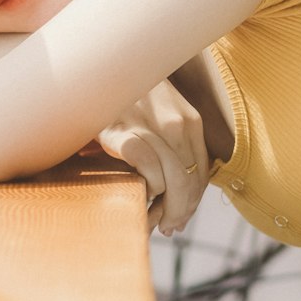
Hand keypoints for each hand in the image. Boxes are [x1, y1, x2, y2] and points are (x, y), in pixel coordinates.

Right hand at [96, 78, 210, 236]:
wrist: (99, 74)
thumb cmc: (127, 102)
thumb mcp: (159, 116)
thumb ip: (174, 148)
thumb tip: (180, 202)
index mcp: (190, 120)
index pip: (202, 173)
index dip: (193, 202)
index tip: (180, 218)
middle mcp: (176, 123)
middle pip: (190, 179)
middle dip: (182, 210)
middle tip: (169, 226)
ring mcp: (149, 126)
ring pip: (174, 177)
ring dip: (168, 207)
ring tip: (157, 221)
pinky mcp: (123, 132)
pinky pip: (147, 165)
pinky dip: (150, 184)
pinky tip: (144, 191)